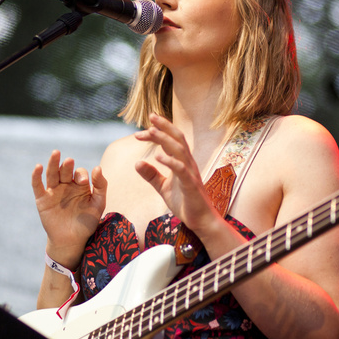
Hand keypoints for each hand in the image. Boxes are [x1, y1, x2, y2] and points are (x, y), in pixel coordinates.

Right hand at [31, 150, 106, 267]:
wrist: (72, 241)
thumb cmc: (87, 222)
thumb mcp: (98, 204)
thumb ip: (101, 186)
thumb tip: (97, 167)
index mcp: (79, 185)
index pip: (79, 173)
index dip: (81, 175)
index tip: (84, 182)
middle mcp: (66, 185)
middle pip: (65, 170)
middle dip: (67, 166)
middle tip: (70, 161)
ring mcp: (53, 192)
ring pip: (52, 174)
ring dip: (53, 163)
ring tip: (56, 153)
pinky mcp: (42, 200)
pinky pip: (37, 186)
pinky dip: (36, 176)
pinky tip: (39, 167)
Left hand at [133, 114, 220, 237]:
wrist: (202, 222)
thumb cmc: (186, 203)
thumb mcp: (163, 188)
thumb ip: (151, 175)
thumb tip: (136, 163)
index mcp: (182, 162)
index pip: (171, 141)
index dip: (159, 131)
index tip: (142, 129)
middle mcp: (188, 163)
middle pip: (177, 138)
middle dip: (164, 126)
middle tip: (150, 117)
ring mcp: (191, 173)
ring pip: (179, 150)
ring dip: (164, 139)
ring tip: (150, 132)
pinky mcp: (191, 185)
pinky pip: (181, 170)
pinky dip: (170, 161)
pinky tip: (158, 156)